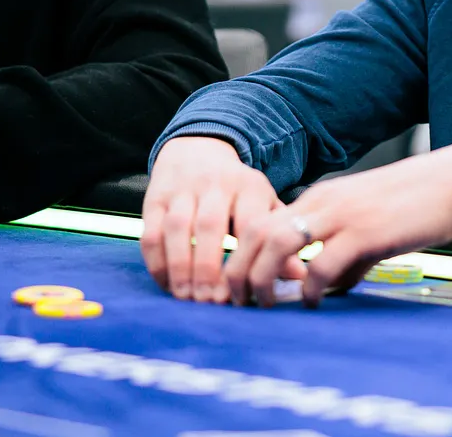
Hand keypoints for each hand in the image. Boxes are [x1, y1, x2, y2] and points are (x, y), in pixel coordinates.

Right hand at [140, 136, 291, 302]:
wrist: (197, 149)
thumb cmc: (238, 190)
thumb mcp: (263, 204)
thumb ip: (277, 238)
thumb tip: (300, 277)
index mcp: (250, 186)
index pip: (248, 224)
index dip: (245, 259)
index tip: (243, 291)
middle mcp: (216, 184)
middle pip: (210, 226)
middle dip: (209, 268)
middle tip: (211, 301)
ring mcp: (182, 189)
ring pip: (177, 228)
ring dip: (181, 267)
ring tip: (187, 297)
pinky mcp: (155, 197)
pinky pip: (151, 231)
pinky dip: (157, 261)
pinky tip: (166, 285)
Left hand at [227, 136, 451, 307]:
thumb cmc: (418, 203)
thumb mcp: (372, 225)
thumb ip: (348, 255)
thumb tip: (333, 288)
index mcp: (321, 198)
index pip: (262, 223)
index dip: (242, 256)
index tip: (241, 288)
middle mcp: (323, 202)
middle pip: (257, 232)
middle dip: (239, 271)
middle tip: (239, 303)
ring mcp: (342, 215)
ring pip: (277, 243)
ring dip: (262, 279)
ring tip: (266, 306)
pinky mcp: (365, 231)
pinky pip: (321, 263)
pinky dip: (310, 288)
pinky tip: (316, 302)